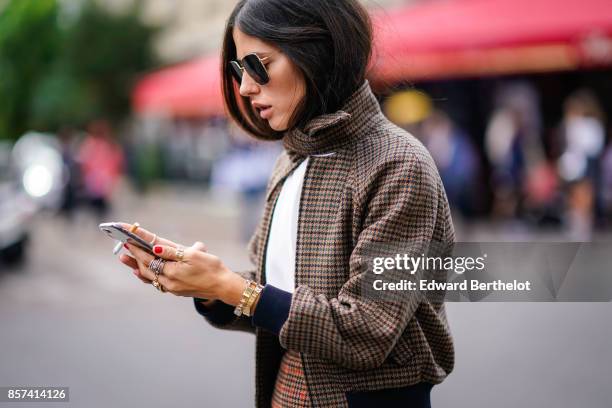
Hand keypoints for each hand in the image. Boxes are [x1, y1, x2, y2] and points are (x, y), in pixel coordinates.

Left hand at [123, 242, 246, 305]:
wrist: (223, 286)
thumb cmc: (212, 268)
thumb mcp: (194, 255)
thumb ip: (172, 252)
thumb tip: (155, 247)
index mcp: (172, 271)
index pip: (149, 256)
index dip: (138, 247)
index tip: (127, 238)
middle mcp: (168, 281)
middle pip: (146, 267)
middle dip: (134, 256)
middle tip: (123, 246)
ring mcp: (171, 287)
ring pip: (148, 276)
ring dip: (136, 266)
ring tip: (125, 259)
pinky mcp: (176, 290)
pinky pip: (156, 282)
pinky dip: (146, 276)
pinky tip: (141, 273)